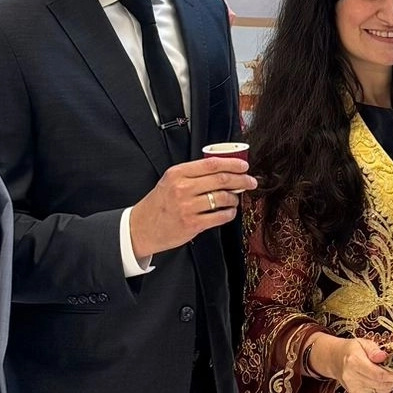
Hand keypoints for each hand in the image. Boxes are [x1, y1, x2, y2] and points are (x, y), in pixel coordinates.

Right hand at [129, 157, 257, 257]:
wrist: (140, 228)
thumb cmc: (159, 204)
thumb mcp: (171, 181)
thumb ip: (194, 174)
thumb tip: (224, 170)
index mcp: (178, 173)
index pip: (212, 164)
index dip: (232, 164)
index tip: (244, 166)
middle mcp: (182, 188)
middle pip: (221, 180)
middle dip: (242, 180)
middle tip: (251, 182)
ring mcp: (187, 207)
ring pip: (223, 198)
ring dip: (235, 198)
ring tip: (234, 199)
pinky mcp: (192, 224)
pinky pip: (220, 217)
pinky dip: (229, 213)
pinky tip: (229, 212)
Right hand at [309, 334, 392, 392]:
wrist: (335, 360)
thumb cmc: (351, 350)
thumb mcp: (363, 342)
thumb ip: (374, 350)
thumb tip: (383, 357)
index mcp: (353, 362)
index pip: (379, 374)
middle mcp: (352, 378)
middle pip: (382, 384)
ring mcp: (354, 389)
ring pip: (382, 390)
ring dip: (392, 383)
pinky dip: (385, 387)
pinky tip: (384, 379)